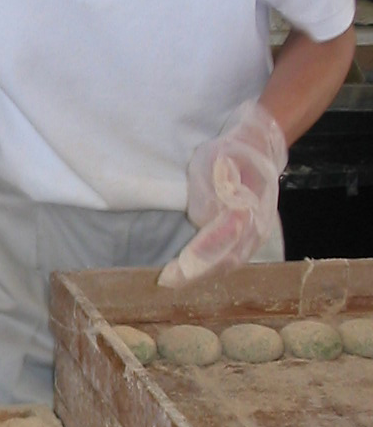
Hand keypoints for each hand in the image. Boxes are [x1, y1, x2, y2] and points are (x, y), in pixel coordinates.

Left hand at [158, 101, 287, 287]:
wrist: (260, 145)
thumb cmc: (232, 153)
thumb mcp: (216, 162)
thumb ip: (212, 190)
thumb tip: (205, 218)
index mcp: (246, 208)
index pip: (219, 243)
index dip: (196, 259)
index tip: (171, 273)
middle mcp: (256, 227)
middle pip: (225, 260)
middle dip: (195, 274)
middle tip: (166, 281)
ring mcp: (258, 233)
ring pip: (230, 263)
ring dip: (204, 274)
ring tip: (176, 280)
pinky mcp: (254, 235)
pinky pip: (234, 258)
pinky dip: (214, 268)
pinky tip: (195, 272)